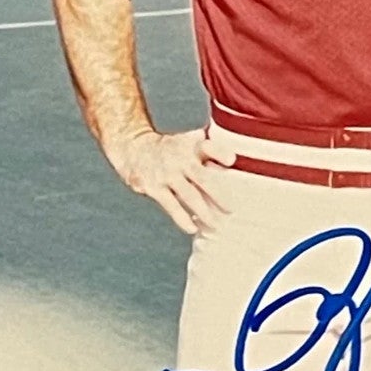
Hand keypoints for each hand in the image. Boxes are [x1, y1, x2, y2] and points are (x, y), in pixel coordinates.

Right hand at [110, 129, 235, 234]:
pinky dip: (182, 218)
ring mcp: (167, 174)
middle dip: (220, 195)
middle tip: (232, 210)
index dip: (220, 153)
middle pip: (203, 178)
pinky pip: (171, 206)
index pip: (208, 147)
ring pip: (190, 196)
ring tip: (217, 225)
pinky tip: (192, 229)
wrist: (133, 148)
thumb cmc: (172, 149)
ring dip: (205, 212)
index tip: (231, 160)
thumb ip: (212, 147)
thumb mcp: (189, 141)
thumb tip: (238, 158)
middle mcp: (180, 159)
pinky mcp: (154, 187)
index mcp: (192, 146)